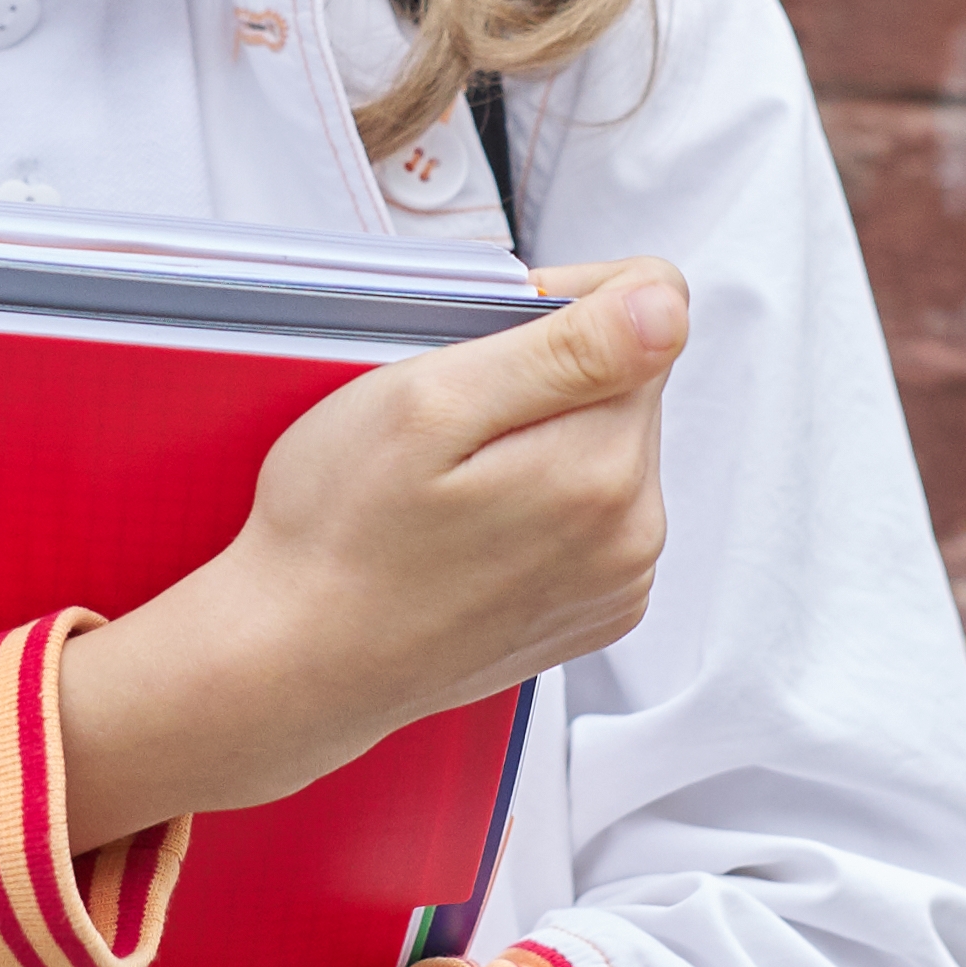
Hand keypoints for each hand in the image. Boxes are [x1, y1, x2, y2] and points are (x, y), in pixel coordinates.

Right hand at [53, 258, 687, 844]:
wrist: (300, 661)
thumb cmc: (339, 537)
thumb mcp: (430, 404)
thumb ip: (566, 347)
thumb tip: (665, 305)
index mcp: (601, 467)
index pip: (642, 316)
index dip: (553, 311)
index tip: (481, 351)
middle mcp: (632, 532)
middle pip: (626, 386)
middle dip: (546, 381)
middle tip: (449, 423)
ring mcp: (618, 580)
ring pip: (608, 448)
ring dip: (542, 441)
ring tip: (451, 481)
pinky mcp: (595, 609)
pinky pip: (594, 513)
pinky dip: (540, 501)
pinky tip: (469, 524)